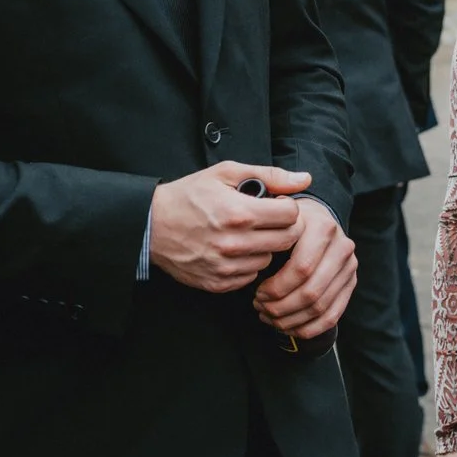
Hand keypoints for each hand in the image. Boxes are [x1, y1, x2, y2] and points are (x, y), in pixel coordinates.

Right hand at [150, 162, 306, 292]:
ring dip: (265, 247)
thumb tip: (305, 180)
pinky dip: (248, 264)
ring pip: (270, 260)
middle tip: (269, 220)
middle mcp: (235, 243)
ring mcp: (226, 266)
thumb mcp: (225, 174)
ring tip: (248, 234)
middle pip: (287, 240)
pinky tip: (235, 250)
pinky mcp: (218, 283)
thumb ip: (269, 176)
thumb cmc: (190, 195)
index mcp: (239, 212)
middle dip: (284, 227)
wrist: (152, 225)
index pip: (291, 215)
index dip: (288, 206)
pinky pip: (251, 276)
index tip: (277, 205)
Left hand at [253, 197, 356, 339]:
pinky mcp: (351, 284)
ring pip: (320, 308)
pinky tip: (287, 326)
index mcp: (324, 228)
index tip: (258, 292)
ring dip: (290, 320)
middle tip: (260, 307)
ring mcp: (349, 267)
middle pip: (311, 292)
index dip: (277, 288)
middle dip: (281, 307)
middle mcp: (342, 247)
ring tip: (269, 317)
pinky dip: (307, 328)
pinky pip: (331, 317)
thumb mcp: (280, 222)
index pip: (301, 269)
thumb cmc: (292, 224)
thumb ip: (269, 239)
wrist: (319, 220)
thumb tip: (252, 265)